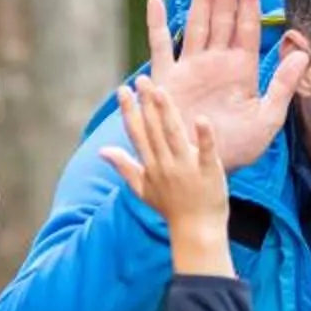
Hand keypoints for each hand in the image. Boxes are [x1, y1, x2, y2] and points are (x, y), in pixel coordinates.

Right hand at [97, 78, 227, 239]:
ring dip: (166, 113)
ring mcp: (186, 168)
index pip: (137, 133)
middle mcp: (165, 164)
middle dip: (146, 103)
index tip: (123, 90)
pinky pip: (206, 151)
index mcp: (150, 165)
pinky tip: (201, 119)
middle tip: (141, 79)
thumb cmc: (171, 208)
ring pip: (174, 135)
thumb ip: (123, 166)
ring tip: (160, 91)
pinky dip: (204, 136)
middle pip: (153, 129)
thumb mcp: (142, 188)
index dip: (129, 111)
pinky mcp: (209, 171)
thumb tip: (101, 150)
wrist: (196, 230)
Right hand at [140, 0, 305, 168]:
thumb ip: (283, 87)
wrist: (201, 169)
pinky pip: (159, 48)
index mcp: (240, 70)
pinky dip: (156, 25)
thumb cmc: (235, 150)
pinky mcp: (166, 80)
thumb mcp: (267, 120)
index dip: (248, 0)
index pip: (246, 27)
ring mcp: (190, 69)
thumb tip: (301, 52)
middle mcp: (215, 63)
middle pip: (221, 18)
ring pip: (196, 25)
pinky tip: (156, 2)